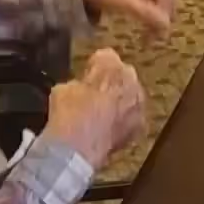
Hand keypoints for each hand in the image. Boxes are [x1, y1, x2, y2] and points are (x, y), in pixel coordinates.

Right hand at [45, 49, 145, 167]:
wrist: (78, 147)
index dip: (94, 67)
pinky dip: (122, 122)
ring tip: (102, 114)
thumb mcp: (63, 89)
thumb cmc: (69, 114)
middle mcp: (130, 80)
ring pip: (130, 97)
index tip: (87, 75)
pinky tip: (107, 129)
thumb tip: (79, 88)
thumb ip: (77, 83)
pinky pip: (131, 118)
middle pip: (123, 76)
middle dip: (111, 84)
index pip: (105, 56)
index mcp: (111, 63)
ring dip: (120, 103)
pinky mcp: (140, 126)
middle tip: (95, 95)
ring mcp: (138, 103)